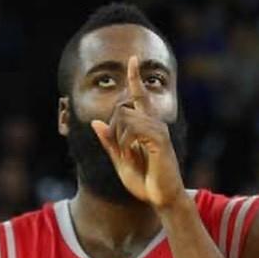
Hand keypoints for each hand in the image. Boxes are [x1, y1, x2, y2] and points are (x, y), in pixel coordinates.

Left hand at [91, 55, 187, 210]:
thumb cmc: (145, 182)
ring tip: (128, 158)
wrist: (162, 198)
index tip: (132, 59)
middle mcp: (154, 123)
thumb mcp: (120, 162)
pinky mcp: (160, 139)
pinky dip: (126, 143)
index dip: (135, 78)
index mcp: (146, 127)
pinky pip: (133, 129)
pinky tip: (131, 156)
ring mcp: (158, 130)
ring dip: (119, 140)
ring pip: (124, 118)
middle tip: (120, 153)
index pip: (140, 96)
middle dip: (112, 130)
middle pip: (121, 109)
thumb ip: (109, 143)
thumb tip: (96, 122)